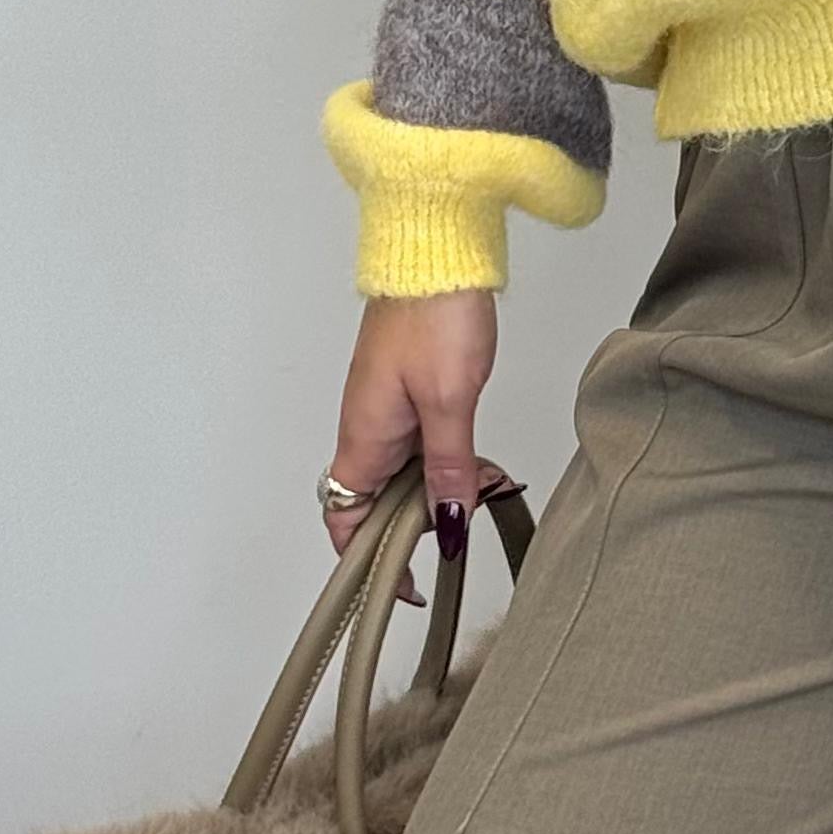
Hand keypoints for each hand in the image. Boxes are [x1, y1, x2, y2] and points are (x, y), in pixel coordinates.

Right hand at [327, 293, 507, 602]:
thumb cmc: (435, 314)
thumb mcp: (451, 402)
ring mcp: (387, 406)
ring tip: (487, 484)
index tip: (408, 585)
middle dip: (422, 522)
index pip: (345, 521)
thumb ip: (448, 468)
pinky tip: (483, 459)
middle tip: (467, 524)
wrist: (438, 248)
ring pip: (406, 471)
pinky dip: (450, 457)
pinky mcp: (409, 386)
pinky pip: (422, 441)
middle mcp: (366, 427)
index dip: (370, 561)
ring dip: (442, 486)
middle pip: (379, 502)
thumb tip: (448, 525)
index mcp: (362, 438)